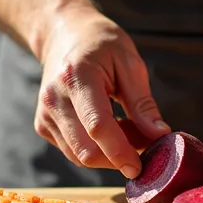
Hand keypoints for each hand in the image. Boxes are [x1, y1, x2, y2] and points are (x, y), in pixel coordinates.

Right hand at [35, 8, 170, 178]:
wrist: (63, 34)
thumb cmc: (101, 44)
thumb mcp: (129, 62)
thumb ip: (143, 102)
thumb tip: (159, 135)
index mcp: (76, 76)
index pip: (98, 126)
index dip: (120, 152)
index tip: (140, 167)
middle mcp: (54, 98)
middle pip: (85, 150)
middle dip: (117, 157)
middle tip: (143, 143)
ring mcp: (44, 114)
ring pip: (78, 156)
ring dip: (108, 155)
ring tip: (128, 131)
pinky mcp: (43, 125)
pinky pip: (72, 151)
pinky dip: (95, 149)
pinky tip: (109, 129)